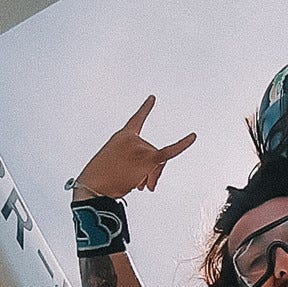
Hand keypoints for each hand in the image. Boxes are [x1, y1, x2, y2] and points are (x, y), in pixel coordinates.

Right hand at [73, 95, 195, 199]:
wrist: (94, 187)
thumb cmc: (100, 178)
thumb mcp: (116, 166)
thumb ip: (137, 167)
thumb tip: (151, 184)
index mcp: (122, 136)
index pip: (136, 120)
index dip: (145, 109)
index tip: (153, 99)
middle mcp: (133, 139)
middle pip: (153, 153)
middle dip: (151, 171)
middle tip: (141, 186)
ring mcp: (140, 148)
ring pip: (159, 162)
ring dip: (151, 177)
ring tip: (137, 185)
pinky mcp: (147, 159)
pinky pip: (170, 151)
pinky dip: (183, 144)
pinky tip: (193, 136)